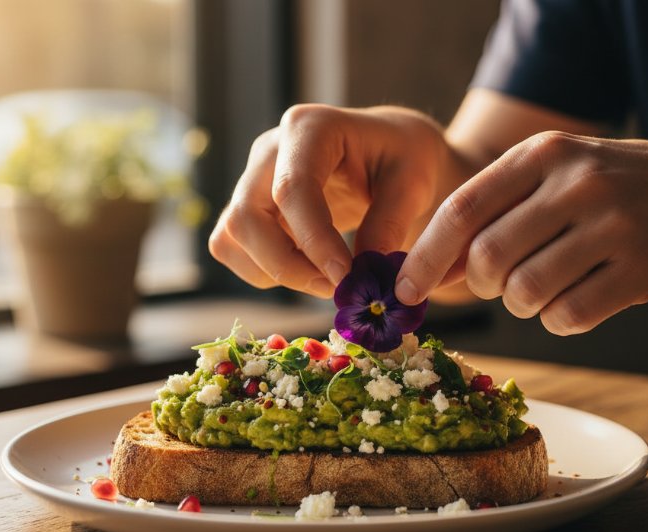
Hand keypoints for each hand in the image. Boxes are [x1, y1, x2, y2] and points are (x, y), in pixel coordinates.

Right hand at [209, 104, 461, 297]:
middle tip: (336, 288)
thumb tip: (362, 274)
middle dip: (286, 265)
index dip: (313, 240)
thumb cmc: (404, 158)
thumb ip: (390, 223)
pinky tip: (307, 272)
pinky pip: (232, 248)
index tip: (344, 277)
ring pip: (232, 237)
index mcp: (310, 127)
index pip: (293, 189)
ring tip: (326, 281)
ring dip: (273, 272)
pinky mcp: (248, 207)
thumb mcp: (415, 182)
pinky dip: (264, 272)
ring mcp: (252, 179)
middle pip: (247, 217)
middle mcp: (269, 150)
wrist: (389, 154)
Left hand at [396, 131, 647, 334]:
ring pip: (525, 292)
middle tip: (493, 284)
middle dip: (478, 284)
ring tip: (540, 287)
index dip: (425, 255)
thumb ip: (489, 214)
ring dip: (520, 304)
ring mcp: (614, 225)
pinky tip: (572, 301)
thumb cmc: (605, 190)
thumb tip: (426, 271)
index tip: (404, 289)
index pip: (462, 209)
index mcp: (543, 153)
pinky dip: (557, 321)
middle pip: (488, 257)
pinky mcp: (641, 270)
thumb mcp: (549, 176)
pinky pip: (569, 316)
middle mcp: (577, 183)